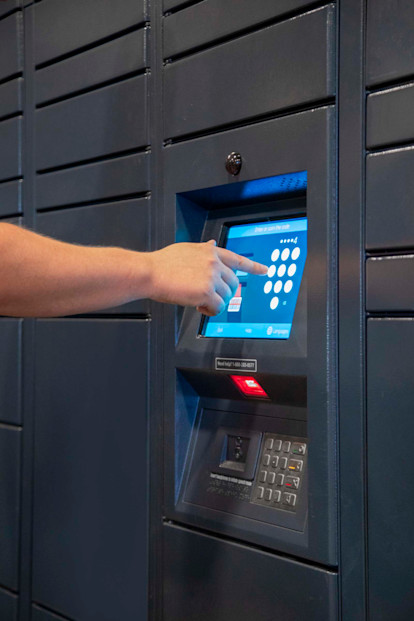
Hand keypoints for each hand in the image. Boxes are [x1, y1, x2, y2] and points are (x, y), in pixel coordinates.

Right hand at [148, 240, 267, 315]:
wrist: (149, 272)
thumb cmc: (161, 264)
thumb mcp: (185, 250)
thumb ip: (202, 250)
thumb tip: (213, 244)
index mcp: (209, 251)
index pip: (237, 258)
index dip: (253, 266)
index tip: (265, 270)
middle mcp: (213, 261)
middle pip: (234, 283)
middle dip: (225, 293)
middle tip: (210, 298)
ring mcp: (211, 275)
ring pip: (226, 297)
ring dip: (215, 303)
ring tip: (199, 301)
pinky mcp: (206, 291)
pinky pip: (218, 307)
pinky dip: (211, 311)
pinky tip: (199, 307)